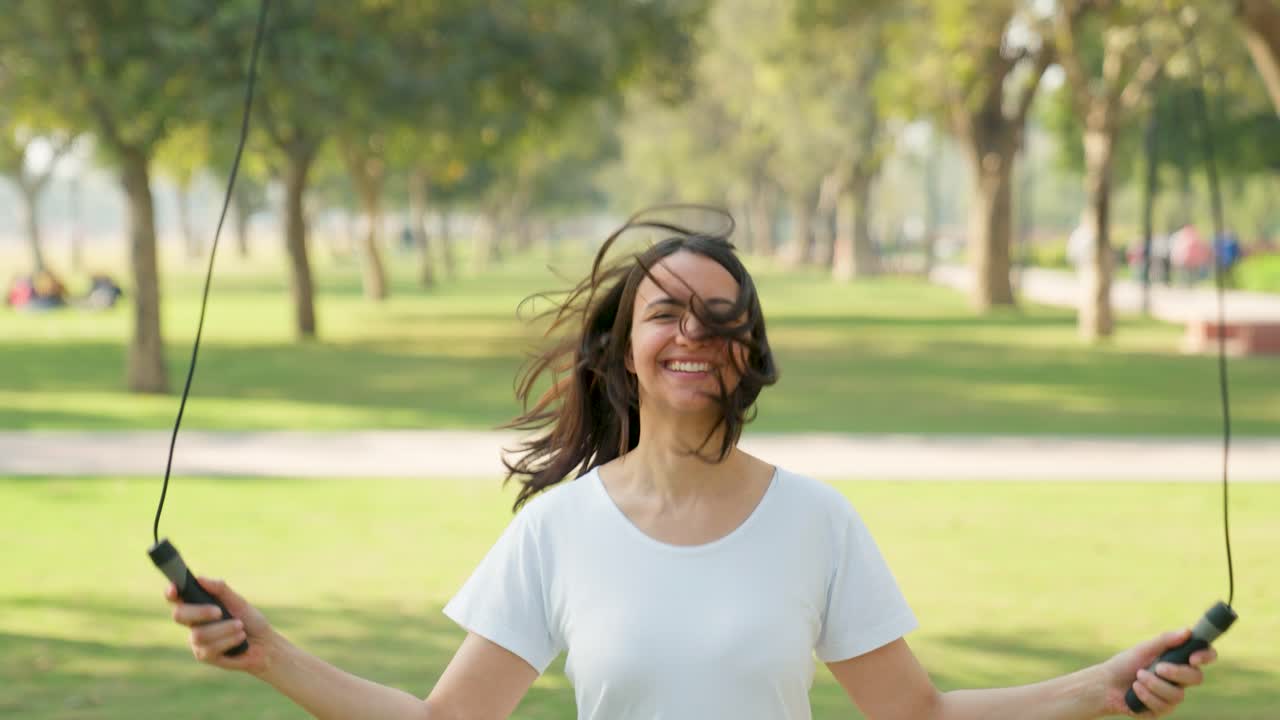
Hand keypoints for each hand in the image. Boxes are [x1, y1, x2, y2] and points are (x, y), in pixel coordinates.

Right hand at [165, 576, 274, 674]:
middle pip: (179, 615)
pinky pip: (209, 648)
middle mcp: (193, 623)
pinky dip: (229, 640)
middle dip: (200, 612)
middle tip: (219, 612)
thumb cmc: (250, 621)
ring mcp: (196, 641)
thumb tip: (199, 578)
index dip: (171, 593)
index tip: (174, 589)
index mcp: (199, 606)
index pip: (178, 598)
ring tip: (240, 627)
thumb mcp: (238, 601)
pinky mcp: (203, 656)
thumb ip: (220, 589)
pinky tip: (240, 639)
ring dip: (224, 629)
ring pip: (199, 634)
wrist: (264, 644)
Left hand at [1097, 629, 1217, 716]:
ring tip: (1138, 677)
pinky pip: (1164, 706)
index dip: (1206, 656)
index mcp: (1178, 661)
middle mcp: (1179, 680)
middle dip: (1177, 673)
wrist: (1106, 684)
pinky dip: (1146, 695)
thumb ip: (1165, 641)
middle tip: (1158, 667)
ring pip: (1178, 695)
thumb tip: (1188, 631)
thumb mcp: (1144, 649)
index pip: (1203, 657)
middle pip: (1196, 678)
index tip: (1193, 658)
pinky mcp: (1162, 710)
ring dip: (1154, 684)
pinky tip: (1135, 689)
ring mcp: (1172, 696)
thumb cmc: (1125, 663)